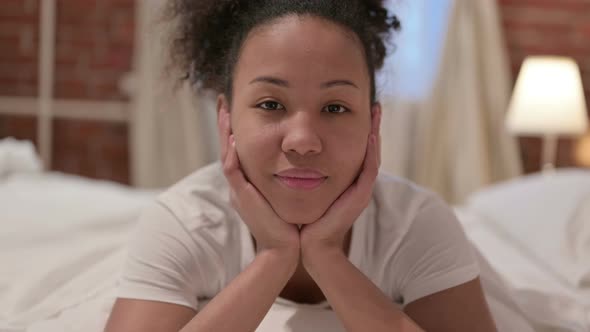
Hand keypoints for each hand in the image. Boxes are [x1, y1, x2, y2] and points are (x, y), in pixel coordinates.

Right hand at [218, 109, 299, 255]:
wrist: (287, 247)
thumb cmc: (290, 221)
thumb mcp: (285, 193)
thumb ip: (285, 176)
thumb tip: (298, 158)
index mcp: (249, 180)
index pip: (238, 148)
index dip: (235, 128)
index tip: (236, 107)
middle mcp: (240, 183)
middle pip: (227, 147)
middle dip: (224, 124)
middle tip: (223, 101)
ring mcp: (239, 190)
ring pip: (226, 156)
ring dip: (224, 134)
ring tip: (225, 112)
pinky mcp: (242, 198)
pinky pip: (232, 173)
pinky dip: (232, 156)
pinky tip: (234, 140)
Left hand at [300, 106, 380, 258]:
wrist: (309, 245)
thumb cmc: (303, 218)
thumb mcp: (304, 189)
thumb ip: (303, 172)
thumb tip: (289, 153)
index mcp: (345, 179)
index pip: (356, 149)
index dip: (360, 129)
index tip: (357, 107)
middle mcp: (356, 182)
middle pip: (370, 149)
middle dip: (373, 126)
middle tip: (375, 104)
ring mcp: (360, 189)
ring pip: (373, 155)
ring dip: (376, 133)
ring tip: (377, 112)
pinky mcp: (360, 196)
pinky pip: (369, 170)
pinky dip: (372, 152)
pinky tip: (372, 135)